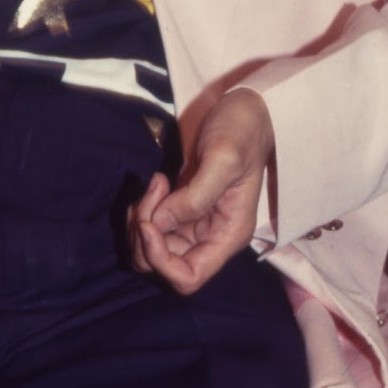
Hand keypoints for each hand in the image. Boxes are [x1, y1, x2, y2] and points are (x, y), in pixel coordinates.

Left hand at [129, 87, 273, 294]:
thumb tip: (159, 224)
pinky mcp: (182, 208)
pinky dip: (144, 208)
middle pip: (164, 263)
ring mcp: (195, 224)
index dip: (160, 259)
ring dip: (142, 219)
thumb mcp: (222, 159)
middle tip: (154, 191)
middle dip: (145, 233)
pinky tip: (158, 182)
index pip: (188, 277)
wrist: (246, 110)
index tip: (149, 223)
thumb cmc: (242, 131)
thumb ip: (194, 197)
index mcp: (228, 235)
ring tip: (156, 184)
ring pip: (152, 246)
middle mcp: (211, 237)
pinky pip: (152, 226)